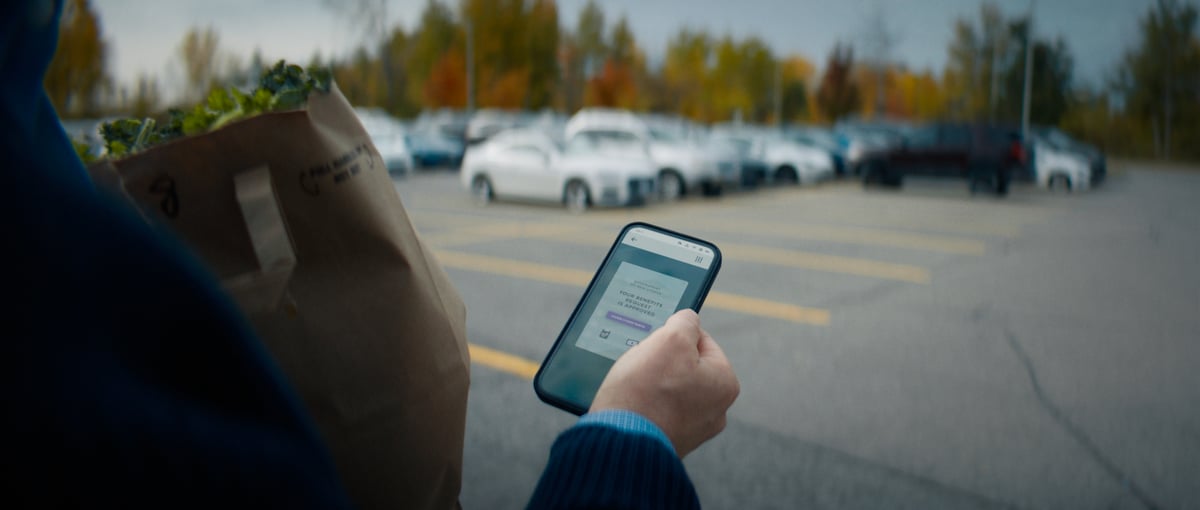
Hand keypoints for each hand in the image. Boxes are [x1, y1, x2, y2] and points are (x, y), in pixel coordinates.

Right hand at [591, 309, 739, 457]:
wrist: (620, 441)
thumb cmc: (647, 390)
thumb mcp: (671, 338)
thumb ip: (685, 321)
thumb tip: (688, 319)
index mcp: (725, 384)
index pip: (701, 341)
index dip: (675, 334)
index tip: (656, 341)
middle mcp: (715, 411)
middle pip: (684, 365)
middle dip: (661, 359)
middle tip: (643, 363)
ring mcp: (692, 429)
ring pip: (668, 387)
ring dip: (650, 381)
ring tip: (634, 384)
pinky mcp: (668, 440)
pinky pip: (656, 409)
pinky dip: (644, 402)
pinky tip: (631, 402)